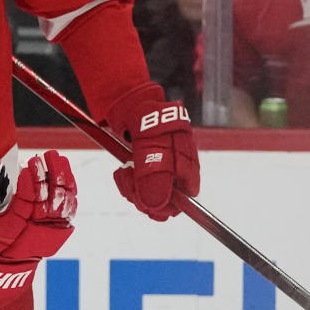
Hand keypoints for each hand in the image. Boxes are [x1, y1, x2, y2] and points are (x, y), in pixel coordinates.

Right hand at [0, 152, 76, 306]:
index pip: (26, 201)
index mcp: (12, 226)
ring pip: (61, 203)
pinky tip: (65, 172)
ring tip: (57, 159)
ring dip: (61, 179)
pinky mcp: (56, 228)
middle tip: (44, 157)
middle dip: (47, 176)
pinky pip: (67, 207)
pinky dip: (68, 190)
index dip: (29, 184)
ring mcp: (47, 229)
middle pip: (49, 200)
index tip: (27, 166)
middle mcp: (34, 229)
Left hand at [107, 82, 199, 219]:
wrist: (132, 104)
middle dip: (143, 196)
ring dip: (132, 188)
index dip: (165, 206)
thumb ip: (153, 176)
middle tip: (131, 177)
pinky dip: (127, 182)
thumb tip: (155, 206)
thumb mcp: (150, 148)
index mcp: (187, 168)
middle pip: (163, 203)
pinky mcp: (145, 170)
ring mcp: (161, 171)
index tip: (148, 200)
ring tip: (125, 169)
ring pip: (147, 197)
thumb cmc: (148, 122)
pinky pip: (136, 188)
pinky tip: (122, 170)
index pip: (185, 200)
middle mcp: (177, 172)